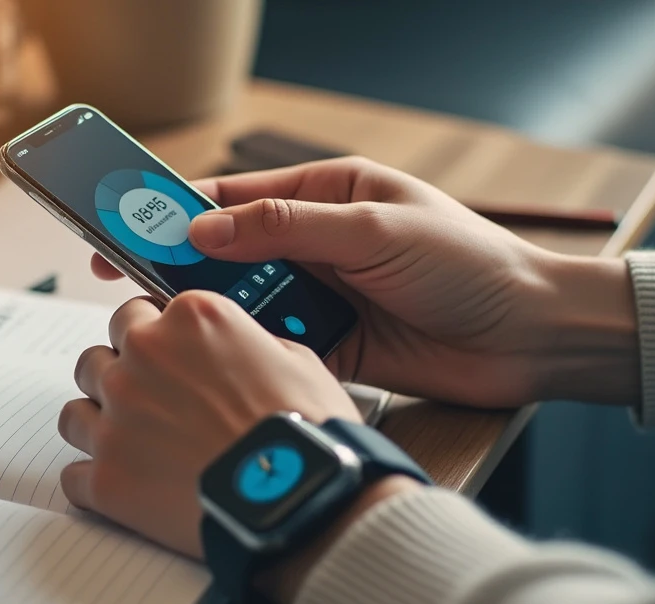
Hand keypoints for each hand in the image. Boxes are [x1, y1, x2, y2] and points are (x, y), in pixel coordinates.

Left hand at [59, 291, 360, 557]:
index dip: (155, 339)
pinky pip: (73, 475)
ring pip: (76, 412)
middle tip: (151, 406)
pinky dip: (95, 483)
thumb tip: (230, 354)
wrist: (299, 501)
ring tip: (134, 449)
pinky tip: (124, 489)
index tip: (167, 360)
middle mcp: (143, 358)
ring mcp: (117, 419)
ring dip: (100, 426)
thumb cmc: (306, 432)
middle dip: (120, 378)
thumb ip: (244, 344)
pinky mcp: (106, 478)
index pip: (139, 312)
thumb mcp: (295, 360)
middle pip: (99, 357)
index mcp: (190, 320)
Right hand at [90, 157, 638, 407]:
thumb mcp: (374, 229)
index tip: (122, 225)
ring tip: (178, 327)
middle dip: (180, 268)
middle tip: (123, 285)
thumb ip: (287, 228)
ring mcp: (324, 296)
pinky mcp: (332, 346)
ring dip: (219, 314)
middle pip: (230, 253)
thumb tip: (204, 230)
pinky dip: (252, 350)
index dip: (175, 211)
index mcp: (329, 195)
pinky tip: (231, 358)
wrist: (532, 337)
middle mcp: (319, 243)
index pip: (235, 196)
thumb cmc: (469, 265)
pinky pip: (275, 345)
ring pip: (247, 303)